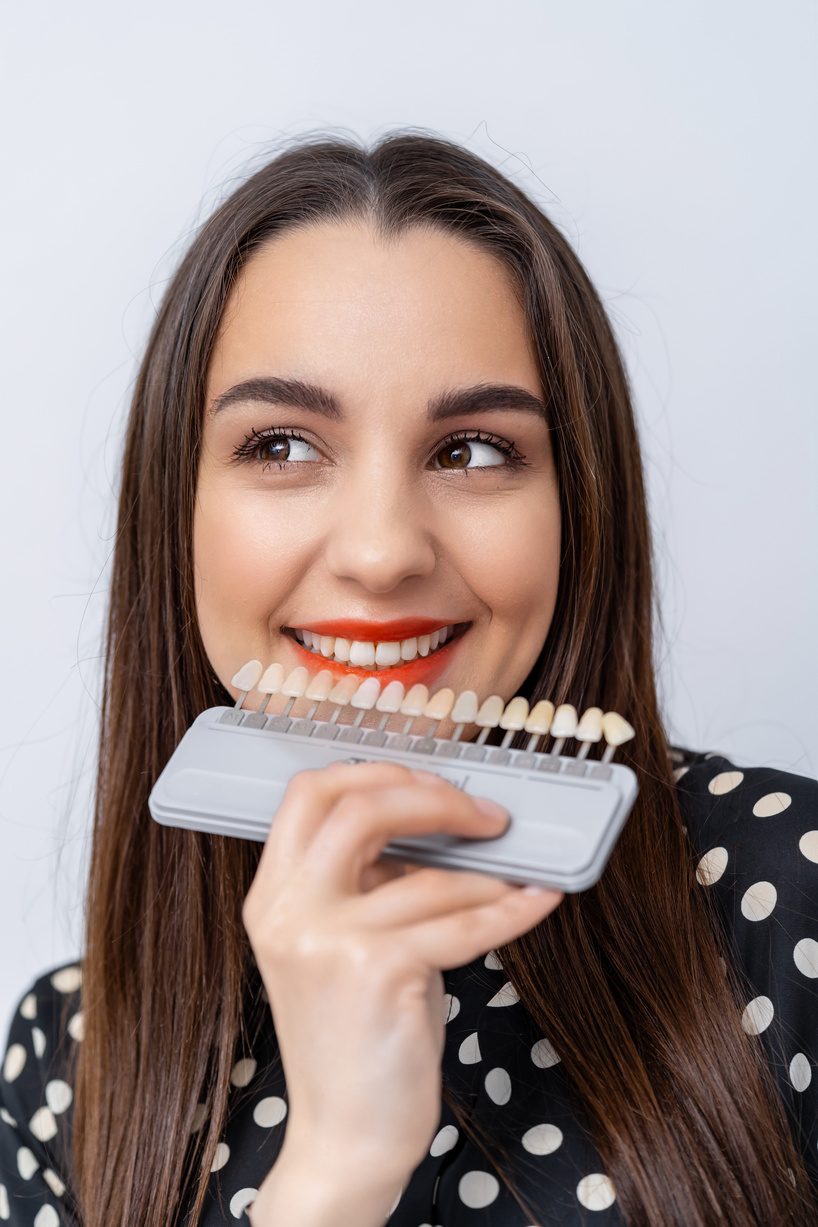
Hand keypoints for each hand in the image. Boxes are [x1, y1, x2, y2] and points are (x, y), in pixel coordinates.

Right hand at [242, 760, 561, 1197]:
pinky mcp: (374, 972)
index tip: (427, 781)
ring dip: (487, 875)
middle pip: (360, 805)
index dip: (375, 772)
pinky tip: (535, 900)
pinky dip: (510, 909)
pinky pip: (461, 923)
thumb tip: (441, 824)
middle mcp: (288, 910)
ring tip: (518, 876)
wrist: (345, 1136)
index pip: (311, 792)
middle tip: (483, 815)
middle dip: (435, 797)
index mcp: (274, 895)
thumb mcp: (345, 944)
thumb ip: (371, 881)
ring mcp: (326, 939)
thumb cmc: (356, 1037)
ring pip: (426, 875)